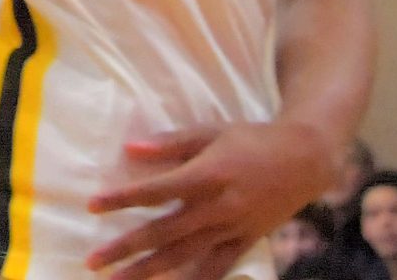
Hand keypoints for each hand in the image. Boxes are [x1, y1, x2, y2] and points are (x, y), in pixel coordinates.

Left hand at [88, 121, 335, 279]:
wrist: (304, 161)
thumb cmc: (251, 139)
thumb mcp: (210, 131)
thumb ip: (171, 143)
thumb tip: (131, 149)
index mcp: (207, 175)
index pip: (156, 191)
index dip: (123, 199)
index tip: (93, 204)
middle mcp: (217, 208)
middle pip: (164, 233)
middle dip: (126, 248)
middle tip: (94, 261)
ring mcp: (232, 230)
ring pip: (185, 257)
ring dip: (150, 271)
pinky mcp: (246, 243)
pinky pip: (217, 269)